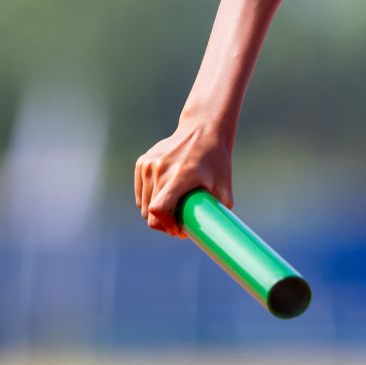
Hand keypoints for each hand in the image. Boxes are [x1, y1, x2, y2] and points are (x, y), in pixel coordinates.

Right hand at [133, 120, 233, 236]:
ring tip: (174, 208)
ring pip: (143, 204)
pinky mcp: (142, 162)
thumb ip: (219, 210)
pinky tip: (166, 194)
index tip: (178, 229)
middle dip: (164, 223)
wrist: (203, 129)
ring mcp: (148, 165)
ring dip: (156, 212)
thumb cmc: (217, 160)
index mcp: (180, 176)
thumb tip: (216, 234)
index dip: (165, 226)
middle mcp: (160, 169)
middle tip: (179, 223)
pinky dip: (150, 199)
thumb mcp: (224, 185)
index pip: (158, 209)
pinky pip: (141, 192)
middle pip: (150, 212)